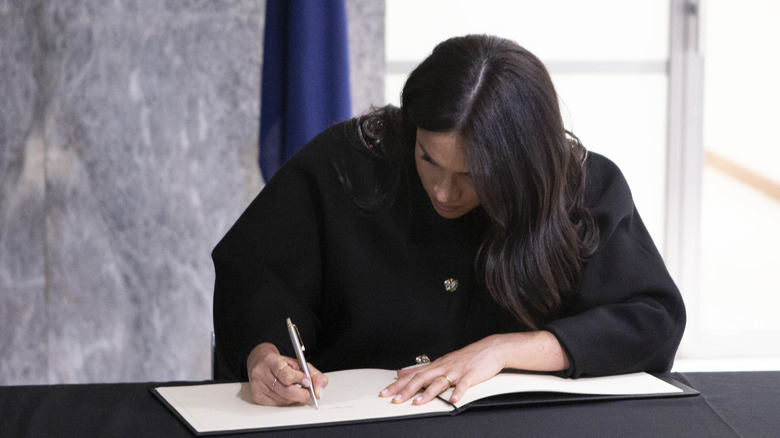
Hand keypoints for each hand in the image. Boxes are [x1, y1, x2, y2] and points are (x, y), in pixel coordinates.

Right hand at [246, 342, 328, 405]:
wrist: (261, 362)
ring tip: (296, 389)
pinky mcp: (257, 397)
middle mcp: (261, 373)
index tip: (308, 381)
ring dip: (295, 398)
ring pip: (284, 400)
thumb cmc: (282, 363)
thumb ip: (313, 374)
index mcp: (271, 361)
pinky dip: (286, 400)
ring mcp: (258, 386)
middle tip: (309, 392)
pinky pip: (278, 404)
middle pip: (286, 391)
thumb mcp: (299, 363)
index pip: (286, 375)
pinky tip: (286, 392)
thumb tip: (318, 391)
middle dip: (302, 394)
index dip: (299, 380)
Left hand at [378, 331, 567, 404]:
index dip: (398, 384)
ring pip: (439, 382)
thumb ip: (422, 369)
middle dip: (406, 390)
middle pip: (421, 379)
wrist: (490, 348)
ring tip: (417, 402)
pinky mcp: (470, 375)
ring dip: (427, 393)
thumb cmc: (466, 357)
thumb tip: (401, 371)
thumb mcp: (441, 361)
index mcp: (436, 365)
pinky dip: (458, 392)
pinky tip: (454, 400)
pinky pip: (464, 384)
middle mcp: (443, 367)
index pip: (412, 375)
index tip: (385, 392)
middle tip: (394, 399)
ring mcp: (456, 371)